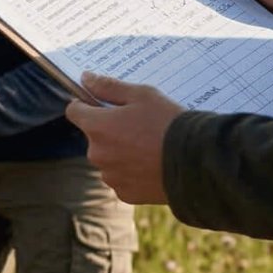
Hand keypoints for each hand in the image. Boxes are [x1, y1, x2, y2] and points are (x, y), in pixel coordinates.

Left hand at [64, 73, 180, 203]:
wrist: (197, 162)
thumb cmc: (170, 123)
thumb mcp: (143, 95)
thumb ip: (109, 87)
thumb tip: (86, 78)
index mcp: (97, 127)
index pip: (74, 111)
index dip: (86, 104)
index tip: (101, 104)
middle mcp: (97, 153)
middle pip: (94, 137)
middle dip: (110, 130)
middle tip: (139, 126)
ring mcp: (110, 176)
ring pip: (109, 159)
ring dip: (121, 153)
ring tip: (150, 148)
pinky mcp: (125, 193)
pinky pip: (122, 179)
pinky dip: (133, 173)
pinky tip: (153, 166)